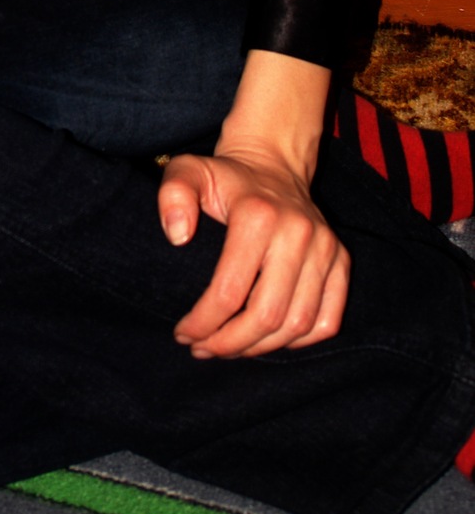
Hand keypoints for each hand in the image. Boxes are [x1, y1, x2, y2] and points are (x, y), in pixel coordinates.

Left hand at [158, 141, 350, 359]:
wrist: (273, 164)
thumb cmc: (224, 177)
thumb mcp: (187, 171)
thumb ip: (173, 195)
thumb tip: (178, 238)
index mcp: (258, 215)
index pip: (229, 291)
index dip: (203, 322)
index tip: (183, 333)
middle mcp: (299, 233)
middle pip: (267, 315)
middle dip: (230, 344)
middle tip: (203, 349)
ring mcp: (326, 249)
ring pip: (298, 325)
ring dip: (260, 348)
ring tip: (228, 348)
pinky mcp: (341, 261)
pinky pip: (328, 321)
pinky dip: (298, 341)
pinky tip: (267, 339)